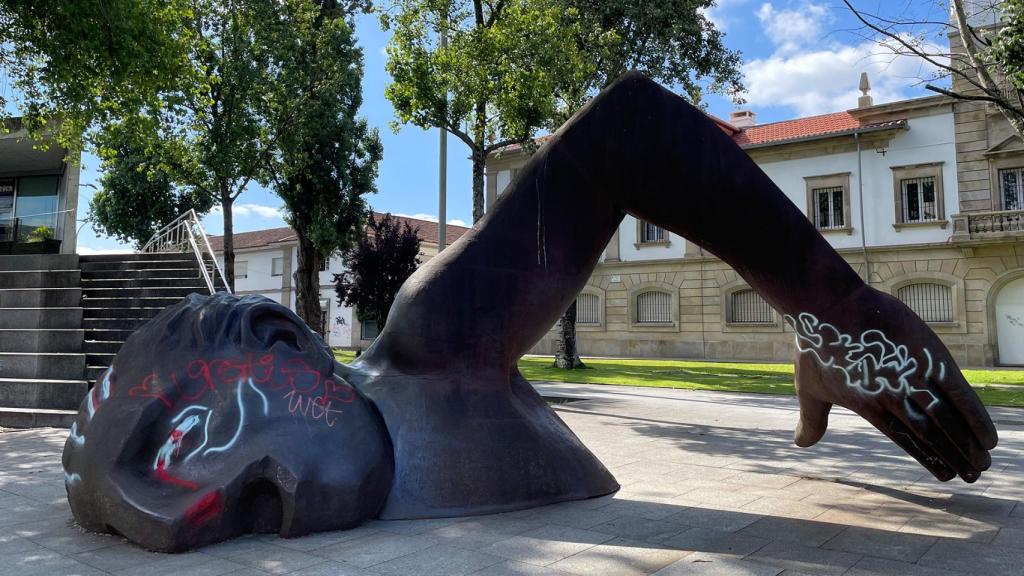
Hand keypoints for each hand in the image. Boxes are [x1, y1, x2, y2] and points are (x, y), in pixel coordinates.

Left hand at [786, 286, 996, 482]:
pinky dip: (975, 414)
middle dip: (955, 456)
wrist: (829, 305)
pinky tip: (987, 435)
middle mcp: (892, 396)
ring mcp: (911, 375)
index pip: (905, 439)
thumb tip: (800, 444)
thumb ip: (812, 420)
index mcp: (868, 406)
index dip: (928, 459)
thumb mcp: (810, 388)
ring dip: (968, 443)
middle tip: (975, 475)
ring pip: (947, 418)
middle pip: (931, 434)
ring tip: (984, 463)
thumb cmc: (817, 346)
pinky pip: (958, 391)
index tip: (946, 475)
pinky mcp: (927, 354)